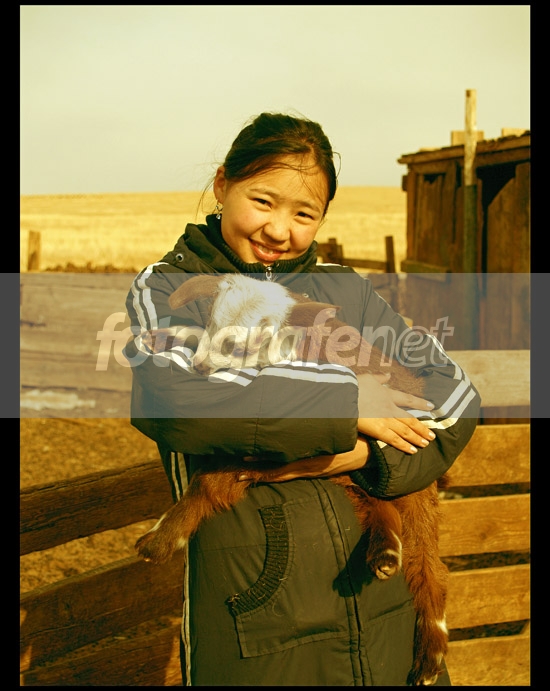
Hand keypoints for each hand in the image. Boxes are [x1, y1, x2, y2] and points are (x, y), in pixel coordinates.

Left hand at [239, 437, 369, 482]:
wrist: (369, 453)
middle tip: (239, 472)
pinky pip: (294, 474)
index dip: (262, 466)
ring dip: (265, 475)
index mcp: (311, 460)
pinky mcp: (315, 473)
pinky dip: (279, 474)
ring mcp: (312, 472)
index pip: (281, 466)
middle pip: (278, 473)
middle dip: (258, 473)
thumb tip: (299, 412)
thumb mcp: (334, 431)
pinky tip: (268, 471)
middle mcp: (308, 468)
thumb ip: (317, 425)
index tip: (245, 461)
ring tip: (246, 473)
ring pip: (284, 476)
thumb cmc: (350, 438)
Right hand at [357, 374, 435, 453]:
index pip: (408, 399)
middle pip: (410, 419)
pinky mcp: (379, 430)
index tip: (431, 406)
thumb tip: (388, 375)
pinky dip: (404, 445)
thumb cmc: (353, 385)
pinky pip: (394, 440)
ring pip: (406, 431)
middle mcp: (390, 408)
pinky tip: (413, 450)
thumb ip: (379, 377)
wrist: (344, 396)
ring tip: (426, 443)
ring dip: (417, 437)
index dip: (420, 403)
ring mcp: (386, 420)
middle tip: (432, 435)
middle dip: (422, 427)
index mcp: (388, 394)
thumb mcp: (368, 377)